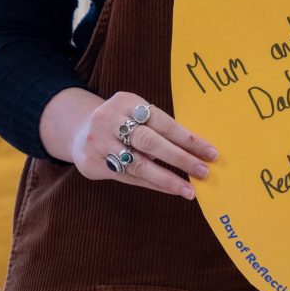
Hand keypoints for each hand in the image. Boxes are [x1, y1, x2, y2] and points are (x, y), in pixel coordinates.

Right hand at [40, 88, 218, 198]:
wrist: (79, 132)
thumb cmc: (121, 124)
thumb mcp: (135, 114)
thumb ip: (159, 127)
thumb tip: (198, 150)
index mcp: (125, 101)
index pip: (162, 121)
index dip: (187, 138)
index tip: (210, 152)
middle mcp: (109, 119)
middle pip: (150, 142)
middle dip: (180, 158)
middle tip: (204, 171)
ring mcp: (98, 142)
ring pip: (138, 164)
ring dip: (167, 178)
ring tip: (188, 189)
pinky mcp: (93, 163)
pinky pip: (128, 177)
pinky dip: (152, 184)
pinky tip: (170, 189)